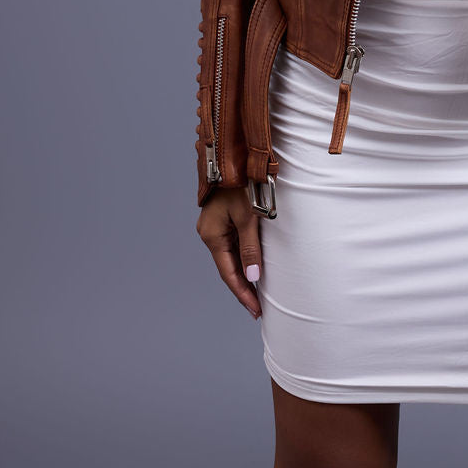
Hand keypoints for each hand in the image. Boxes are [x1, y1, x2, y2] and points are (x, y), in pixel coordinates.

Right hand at [196, 186, 263, 318]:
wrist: (233, 157)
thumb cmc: (241, 185)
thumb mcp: (249, 218)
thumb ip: (251, 249)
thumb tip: (253, 277)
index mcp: (212, 235)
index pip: (228, 274)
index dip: (243, 293)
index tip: (255, 310)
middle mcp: (209, 233)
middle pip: (227, 267)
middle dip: (243, 287)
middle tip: (259, 307)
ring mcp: (214, 226)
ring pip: (230, 256)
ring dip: (243, 273)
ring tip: (258, 292)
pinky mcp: (222, 219)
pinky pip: (232, 244)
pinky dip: (242, 258)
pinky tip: (252, 267)